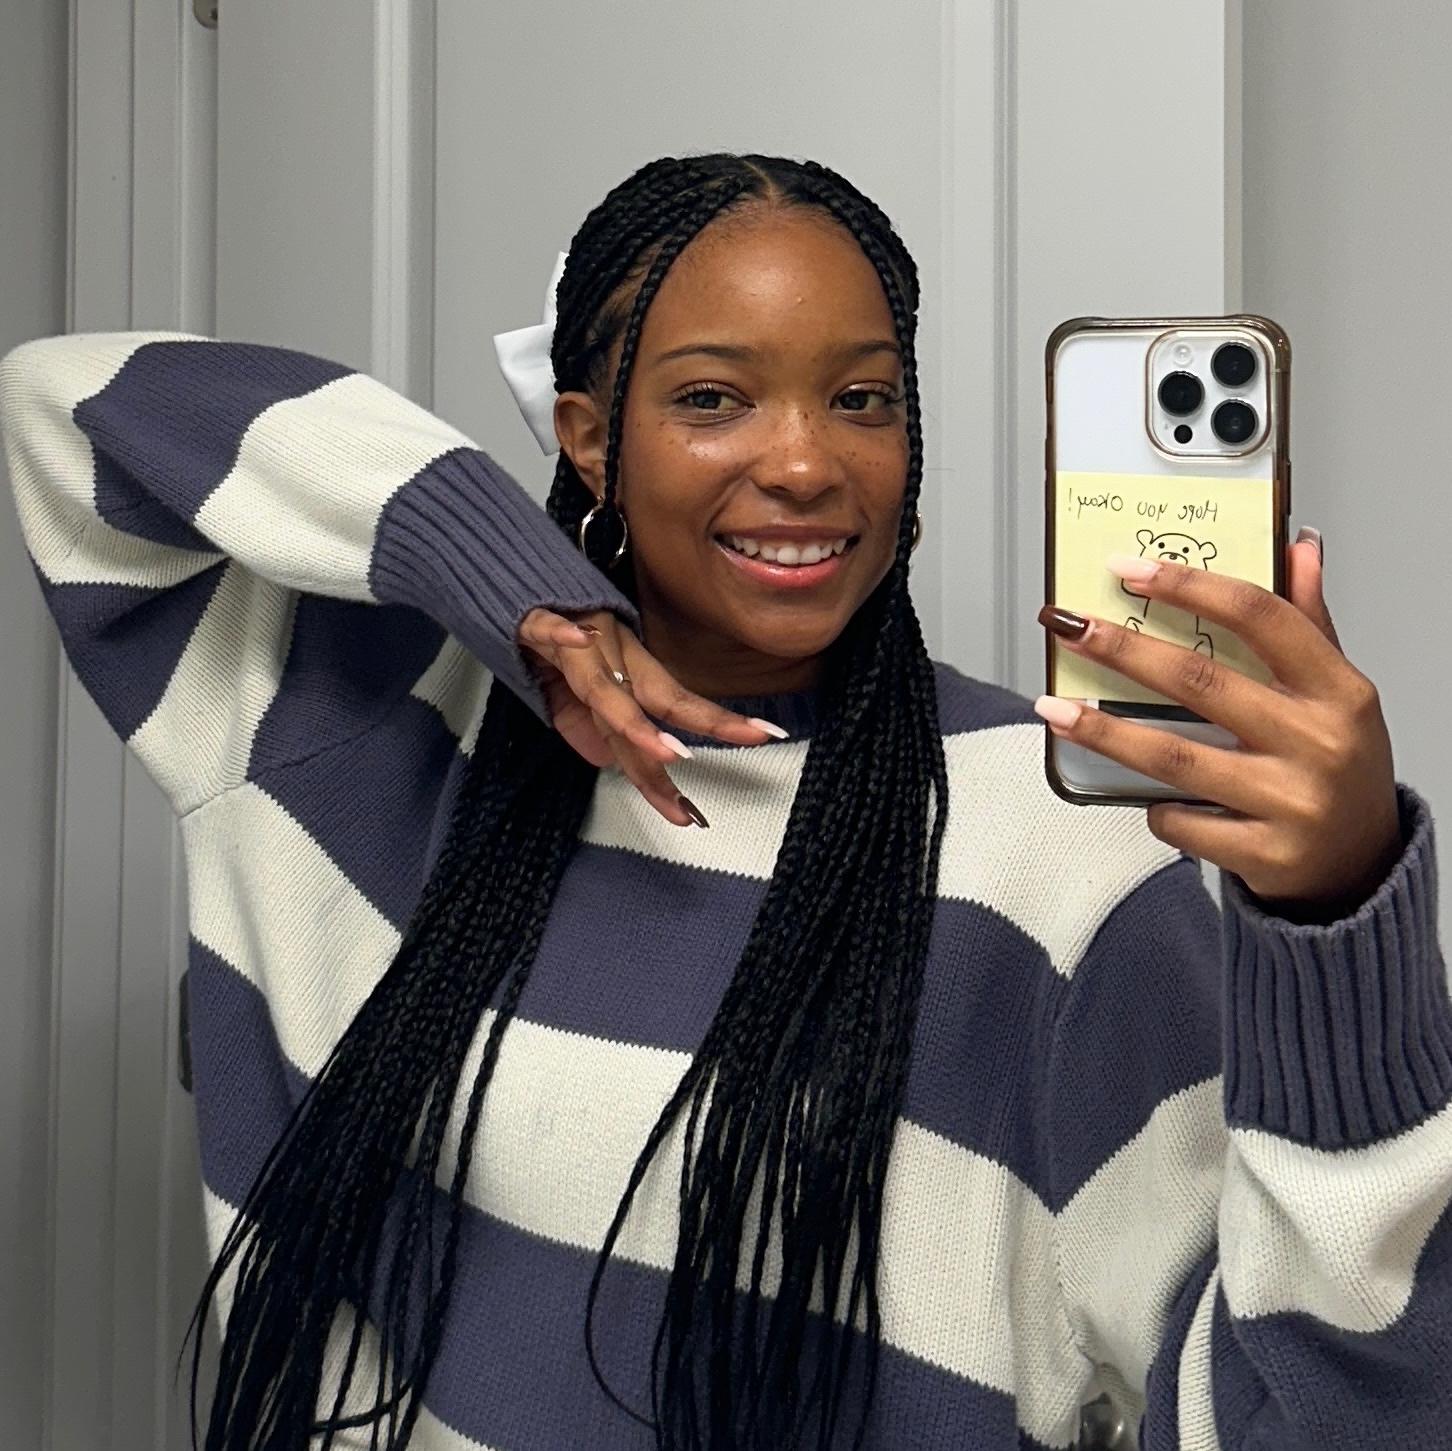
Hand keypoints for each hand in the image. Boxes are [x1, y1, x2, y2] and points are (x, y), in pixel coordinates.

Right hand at [516, 606, 784, 827]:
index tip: (760, 740)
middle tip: (718, 775)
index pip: (674, 704)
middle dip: (687, 735)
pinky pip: (545, 626)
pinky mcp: (531, 619)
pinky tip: (576, 638)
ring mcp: (575, 634)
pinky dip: (558, 633)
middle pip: (653, 696)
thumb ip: (588, 728)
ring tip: (664, 753)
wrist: (508, 580)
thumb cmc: (548, 637)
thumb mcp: (568, 691)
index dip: (714, 725)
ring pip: (601, 682)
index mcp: (626, 666)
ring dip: (629, 716)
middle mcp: (612, 649)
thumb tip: (609, 762)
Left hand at [1035, 534, 1403, 917]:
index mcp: (1338, 690)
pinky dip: (1152, 806)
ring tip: (1054, 708)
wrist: (1361, 865)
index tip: (1130, 571)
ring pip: (1175, 757)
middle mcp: (1318, 742)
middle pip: (1202, 682)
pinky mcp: (1264, 853)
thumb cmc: (1339, 767)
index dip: (1191, 587)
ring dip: (1105, 732)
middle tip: (1069, 627)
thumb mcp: (1338, 693)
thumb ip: (1309, 623)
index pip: (1260, 617)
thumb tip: (1298, 548)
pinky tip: (1135, 792)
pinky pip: (1181, 822)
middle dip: (1124, 651)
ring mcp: (1291, 801)